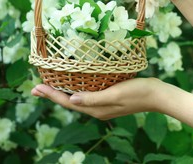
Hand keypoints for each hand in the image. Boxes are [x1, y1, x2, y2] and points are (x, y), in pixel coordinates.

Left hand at [31, 77, 163, 119]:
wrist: (157, 95)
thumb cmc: (137, 92)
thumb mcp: (114, 94)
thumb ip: (93, 98)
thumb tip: (71, 100)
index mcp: (96, 109)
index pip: (68, 102)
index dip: (51, 95)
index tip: (35, 88)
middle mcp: (96, 109)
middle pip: (69, 102)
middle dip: (52, 95)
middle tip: (36, 88)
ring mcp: (103, 104)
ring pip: (77, 99)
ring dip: (62, 92)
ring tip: (49, 86)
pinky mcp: (109, 97)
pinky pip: (87, 95)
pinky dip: (75, 89)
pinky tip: (74, 84)